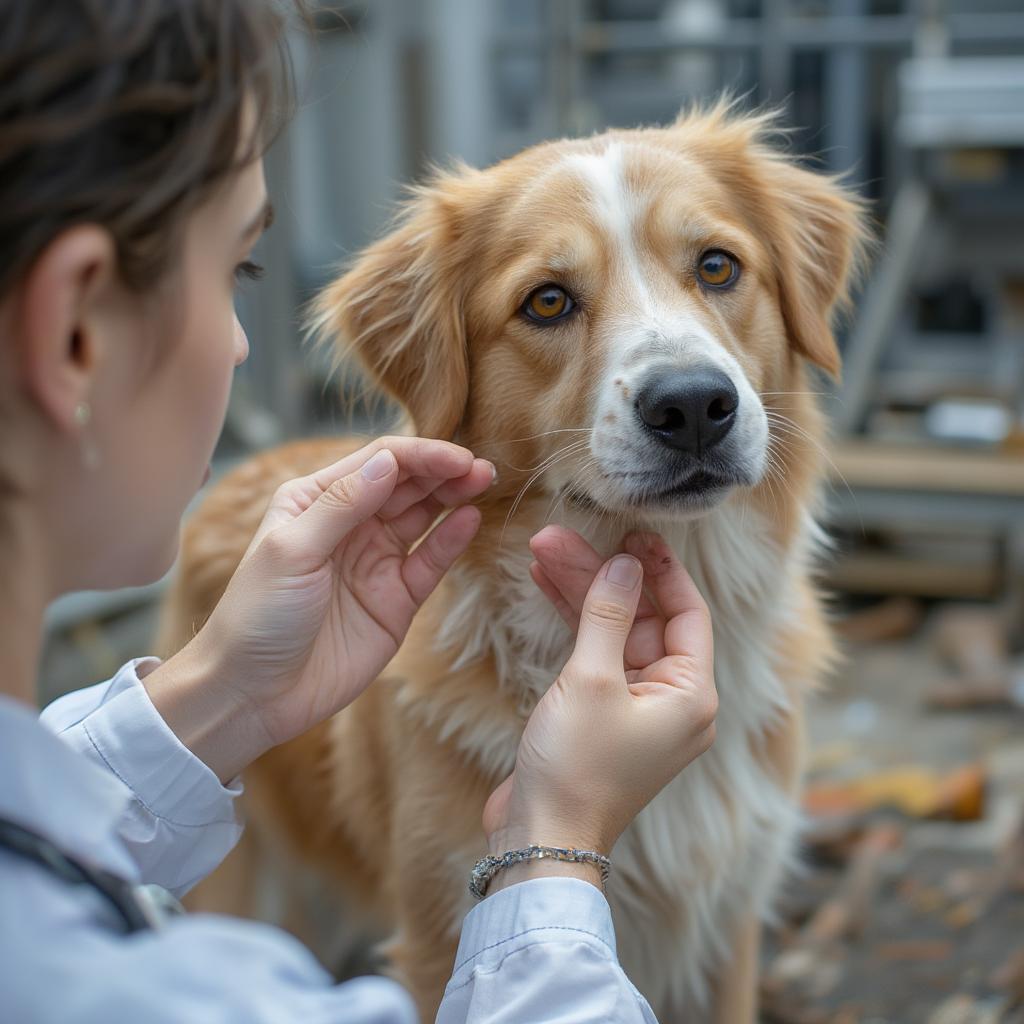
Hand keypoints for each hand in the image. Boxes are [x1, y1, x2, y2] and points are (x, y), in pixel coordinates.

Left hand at [146, 437, 493, 781]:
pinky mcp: (396, 600)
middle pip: (406, 485)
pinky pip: (430, 562)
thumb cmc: (256, 617)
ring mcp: (375, 561)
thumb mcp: (292, 551)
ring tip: (483, 482)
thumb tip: (389, 460)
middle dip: (442, 472)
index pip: (377, 463)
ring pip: (423, 517)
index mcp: (315, 500)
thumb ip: (343, 503)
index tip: (456, 457)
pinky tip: (470, 520)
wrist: (255, 693)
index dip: (420, 455)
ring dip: (453, 497)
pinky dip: (451, 540)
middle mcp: (348, 524)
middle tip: (481, 467)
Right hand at [482, 530, 716, 891]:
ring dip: (580, 594)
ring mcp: (635, 708)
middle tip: (561, 537)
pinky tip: (546, 586)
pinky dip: (573, 625)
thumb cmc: (576, 767)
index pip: (687, 613)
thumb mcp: (592, 680)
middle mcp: (672, 700)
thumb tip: (625, 563)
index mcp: (691, 695)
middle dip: (601, 577)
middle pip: (641, 618)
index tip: (633, 533)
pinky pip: (595, 656)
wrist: (541, 838)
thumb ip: (608, 614)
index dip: (660, 569)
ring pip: (612, 633)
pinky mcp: (601, 716)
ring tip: (543, 551)